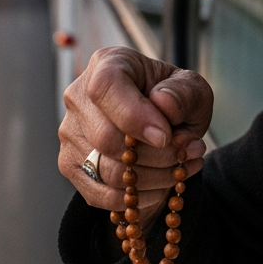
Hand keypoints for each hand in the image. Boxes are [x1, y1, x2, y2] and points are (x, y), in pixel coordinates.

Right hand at [58, 46, 212, 229]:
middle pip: (107, 139)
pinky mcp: (71, 166)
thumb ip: (184, 93)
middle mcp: (78, 97)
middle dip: (157, 156)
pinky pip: (103, 195)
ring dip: (154, 178)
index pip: (106, 88)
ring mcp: (70, 133)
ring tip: (181, 168)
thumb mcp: (192, 90)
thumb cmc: (173, 103)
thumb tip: (163, 104)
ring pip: (108, 172)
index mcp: (107, 65)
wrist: (159, 127)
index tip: (166, 136)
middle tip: (188, 154)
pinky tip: (162, 186)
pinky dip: (139, 198)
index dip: (135, 116)